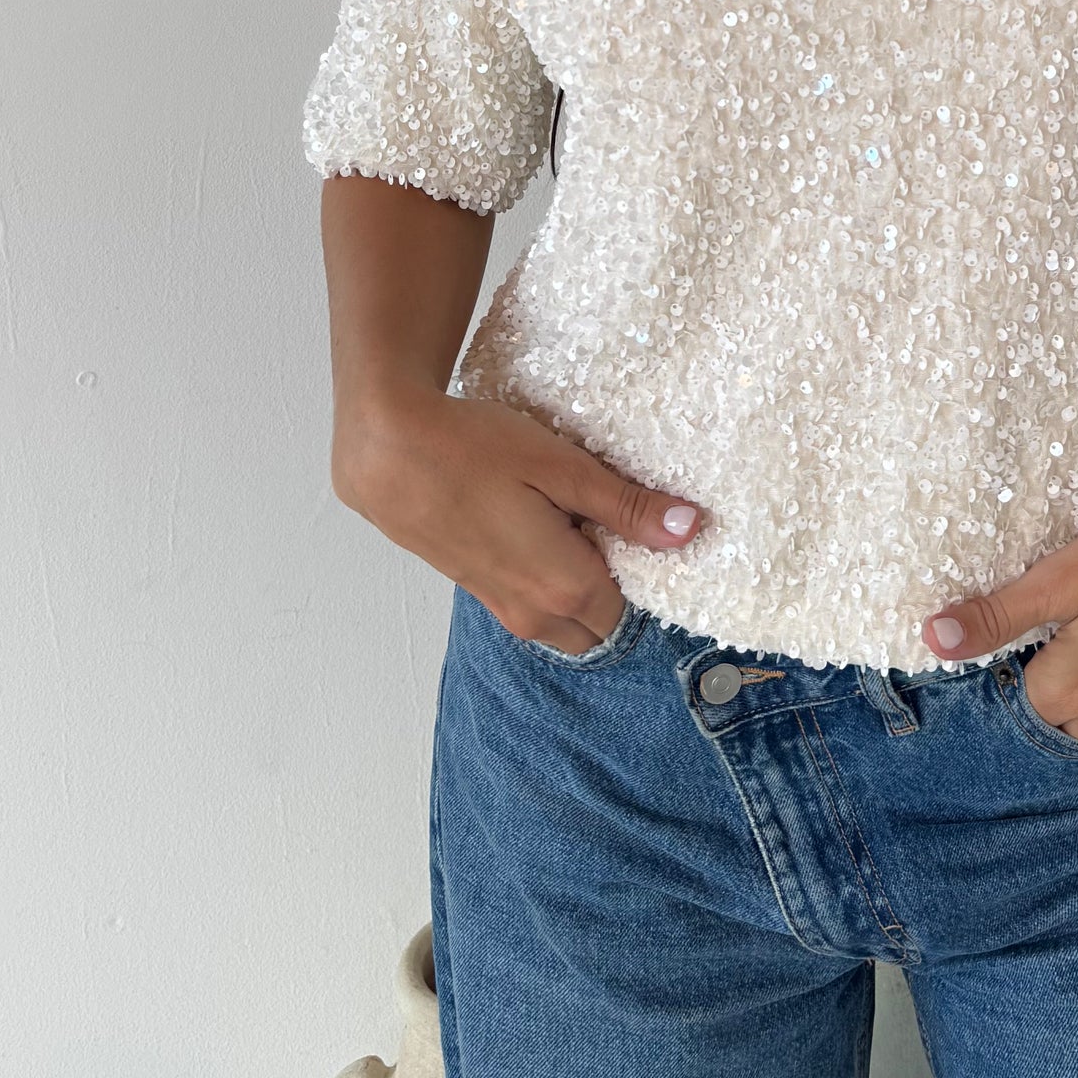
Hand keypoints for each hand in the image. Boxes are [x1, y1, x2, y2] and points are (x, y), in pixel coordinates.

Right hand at [332, 377, 704, 656]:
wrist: (388, 452)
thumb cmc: (476, 450)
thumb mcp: (563, 467)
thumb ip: (627, 506)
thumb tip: (689, 530)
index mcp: (565, 588)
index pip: (630, 609)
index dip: (639, 567)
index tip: (630, 522)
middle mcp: (534, 615)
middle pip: (597, 626)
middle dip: (609, 587)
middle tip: (598, 522)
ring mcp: (500, 608)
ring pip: (561, 619)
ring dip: (573, 582)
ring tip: (562, 516)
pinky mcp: (475, 591)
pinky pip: (528, 603)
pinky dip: (542, 577)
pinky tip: (528, 521)